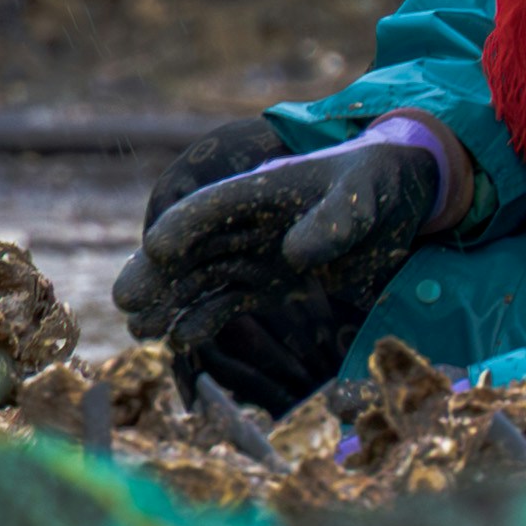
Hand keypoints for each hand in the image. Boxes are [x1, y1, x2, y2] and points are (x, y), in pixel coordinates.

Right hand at [107, 126, 459, 411]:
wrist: (399, 199)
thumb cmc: (375, 185)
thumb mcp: (361, 196)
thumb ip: (334, 221)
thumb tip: (294, 255)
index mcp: (259, 191)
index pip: (212, 206)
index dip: (184, 224)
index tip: (157, 247)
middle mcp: (245, 224)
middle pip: (192, 249)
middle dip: (157, 273)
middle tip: (126, 300)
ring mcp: (253, 255)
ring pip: (200, 280)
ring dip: (170, 303)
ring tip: (140, 330)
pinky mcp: (268, 284)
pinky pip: (227, 303)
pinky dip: (203, 321)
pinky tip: (179, 340)